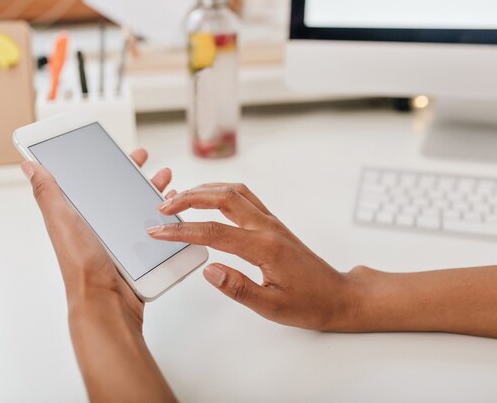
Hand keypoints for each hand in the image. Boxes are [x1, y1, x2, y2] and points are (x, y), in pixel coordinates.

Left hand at [22, 148, 173, 330]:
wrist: (107, 302)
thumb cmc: (82, 265)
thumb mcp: (62, 221)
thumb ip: (47, 192)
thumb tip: (29, 165)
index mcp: (77, 216)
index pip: (87, 181)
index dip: (98, 162)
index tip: (109, 147)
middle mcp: (97, 226)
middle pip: (115, 191)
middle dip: (130, 171)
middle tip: (141, 158)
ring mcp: (118, 239)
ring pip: (136, 207)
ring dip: (150, 190)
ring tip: (162, 179)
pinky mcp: (136, 252)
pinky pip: (152, 229)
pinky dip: (163, 216)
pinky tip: (170, 210)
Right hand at [148, 183, 355, 330]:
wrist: (337, 295)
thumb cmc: (309, 303)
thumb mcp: (272, 306)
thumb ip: (238, 288)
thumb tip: (210, 270)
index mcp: (265, 247)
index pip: (214, 232)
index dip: (182, 230)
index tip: (159, 230)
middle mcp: (267, 227)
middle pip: (222, 198)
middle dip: (188, 198)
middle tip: (163, 206)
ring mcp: (271, 221)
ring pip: (233, 191)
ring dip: (203, 190)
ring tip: (179, 198)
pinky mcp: (272, 222)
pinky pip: (243, 196)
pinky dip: (220, 192)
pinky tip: (207, 199)